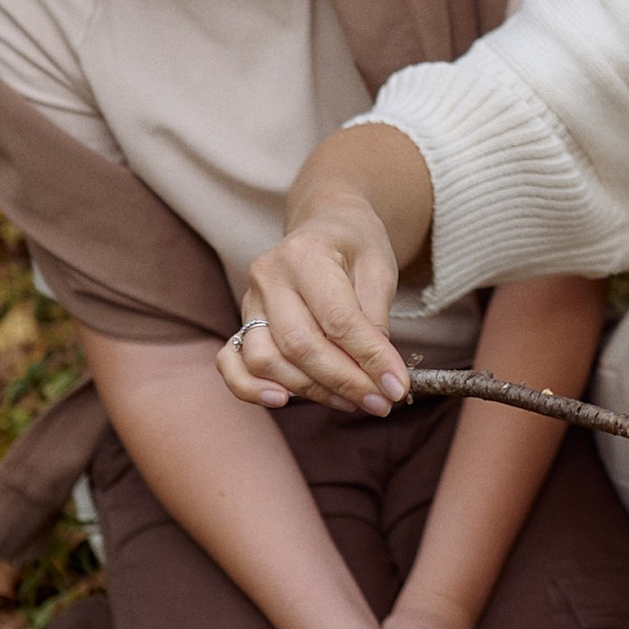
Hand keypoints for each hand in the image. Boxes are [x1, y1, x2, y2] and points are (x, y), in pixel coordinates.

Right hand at [222, 206, 407, 415]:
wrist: (327, 225)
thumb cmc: (356, 246)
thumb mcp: (379, 271)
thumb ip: (375, 322)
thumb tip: (381, 377)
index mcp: (306, 253)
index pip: (338, 319)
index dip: (369, 358)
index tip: (397, 387)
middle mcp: (269, 275)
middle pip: (300, 345)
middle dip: (344, 382)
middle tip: (380, 403)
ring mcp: (250, 300)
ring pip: (268, 361)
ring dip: (312, 391)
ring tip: (352, 400)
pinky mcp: (242, 321)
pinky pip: (231, 363)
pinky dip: (251, 388)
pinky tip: (283, 400)